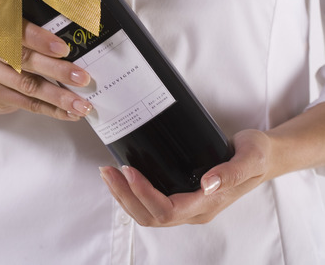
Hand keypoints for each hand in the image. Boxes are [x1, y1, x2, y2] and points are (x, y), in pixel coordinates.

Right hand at [0, 18, 92, 120]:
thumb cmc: (3, 46)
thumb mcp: (12, 27)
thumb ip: (35, 25)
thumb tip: (78, 35)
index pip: (16, 27)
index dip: (40, 39)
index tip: (63, 49)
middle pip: (23, 58)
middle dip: (57, 70)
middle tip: (82, 78)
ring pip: (27, 85)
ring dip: (58, 96)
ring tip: (81, 104)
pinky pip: (26, 103)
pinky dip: (51, 109)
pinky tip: (69, 112)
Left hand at [98, 129, 271, 225]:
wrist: (264, 156)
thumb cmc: (258, 155)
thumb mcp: (252, 156)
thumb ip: (233, 171)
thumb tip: (208, 183)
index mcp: (208, 204)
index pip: (167, 210)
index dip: (144, 194)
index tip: (129, 170)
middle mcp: (195, 210)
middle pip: (150, 216)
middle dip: (125, 195)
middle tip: (108, 170)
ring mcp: (187, 206)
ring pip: (147, 213)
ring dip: (123, 195)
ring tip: (108, 173)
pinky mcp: (181, 196)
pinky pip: (150, 204)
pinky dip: (131, 192)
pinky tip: (122, 175)